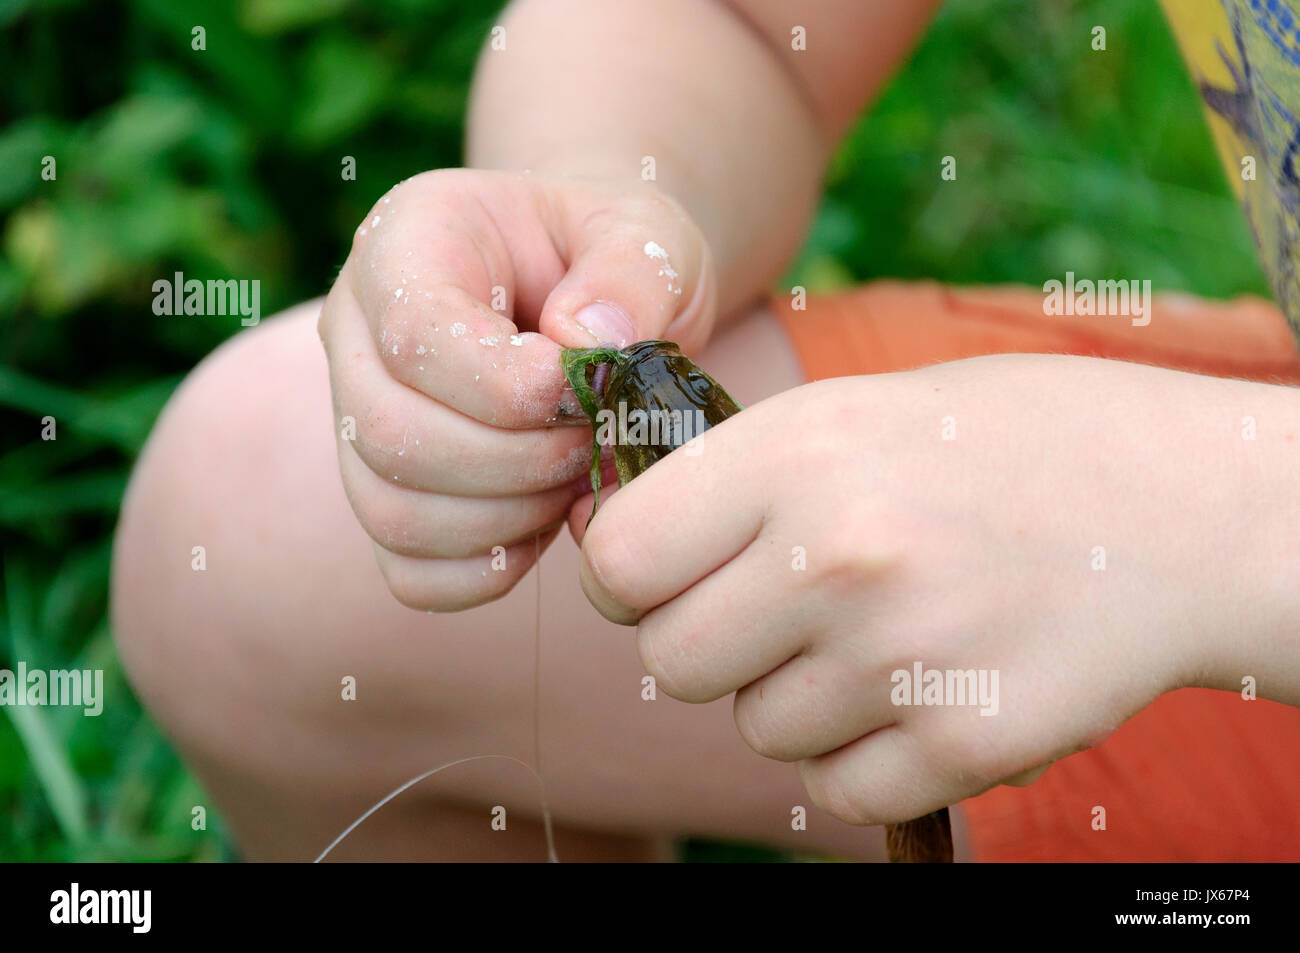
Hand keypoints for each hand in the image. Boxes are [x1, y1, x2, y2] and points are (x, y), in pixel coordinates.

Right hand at [318, 168, 716, 609]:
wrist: (593, 292)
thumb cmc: (609, 255)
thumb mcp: (645, 232)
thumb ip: (632, 271)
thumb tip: (589, 346)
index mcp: (406, 242)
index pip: (414, 335)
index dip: (509, 388)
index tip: (585, 392)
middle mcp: (355, 332)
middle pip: (390, 434)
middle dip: (518, 462)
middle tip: (594, 443)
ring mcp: (357, 419)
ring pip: (393, 512)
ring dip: (509, 518)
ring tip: (577, 476)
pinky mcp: (387, 493)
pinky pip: (409, 570)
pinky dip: (488, 569)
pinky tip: (547, 522)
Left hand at [576, 354, 1274, 821]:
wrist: (1181, 509)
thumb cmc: (1003, 445)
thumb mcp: (858, 411)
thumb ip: (735, 478)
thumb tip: (618, 546)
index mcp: (798, 453)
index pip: (619, 562)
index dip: (626, 576)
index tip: (659, 576)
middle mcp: (837, 556)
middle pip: (673, 661)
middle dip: (707, 643)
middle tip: (774, 609)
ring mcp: (903, 658)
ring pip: (759, 728)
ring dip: (797, 695)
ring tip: (882, 631)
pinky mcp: (964, 744)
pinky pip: (838, 787)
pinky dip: (862, 753)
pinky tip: (920, 687)